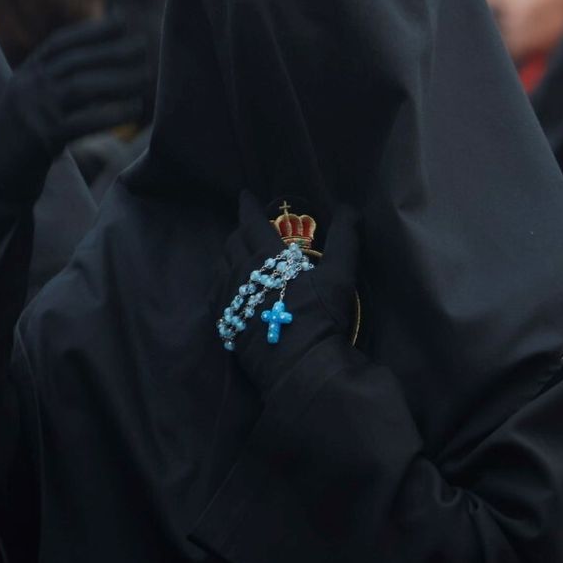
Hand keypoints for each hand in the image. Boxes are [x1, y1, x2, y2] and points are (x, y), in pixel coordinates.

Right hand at [0, 17, 148, 235]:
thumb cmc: (22, 141)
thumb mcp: (33, 102)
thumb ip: (57, 80)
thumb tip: (98, 57)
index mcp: (24, 75)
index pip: (61, 43)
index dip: (92, 29)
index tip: (123, 20)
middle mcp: (27, 87)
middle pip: (76, 61)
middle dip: (112, 50)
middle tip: (143, 46)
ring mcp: (33, 112)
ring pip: (82, 87)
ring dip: (118, 79)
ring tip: (145, 76)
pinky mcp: (43, 140)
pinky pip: (85, 121)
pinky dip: (112, 113)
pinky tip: (134, 109)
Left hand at [225, 193, 360, 391]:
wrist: (299, 367)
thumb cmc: (320, 317)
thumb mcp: (340, 275)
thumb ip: (344, 238)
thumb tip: (347, 207)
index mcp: (266, 256)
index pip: (251, 222)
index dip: (248, 206)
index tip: (245, 196)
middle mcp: (241, 273)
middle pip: (232, 243)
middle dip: (239, 230)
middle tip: (249, 228)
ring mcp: (229, 300)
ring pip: (221, 266)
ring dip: (229, 255)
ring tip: (238, 254)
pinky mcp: (225, 323)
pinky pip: (215, 294)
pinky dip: (221, 281)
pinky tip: (228, 287)